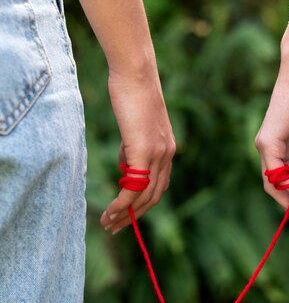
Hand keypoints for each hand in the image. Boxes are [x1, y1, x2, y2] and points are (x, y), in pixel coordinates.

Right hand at [100, 65, 175, 233]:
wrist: (135, 74)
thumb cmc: (132, 95)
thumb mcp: (135, 127)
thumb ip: (133, 148)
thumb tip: (125, 167)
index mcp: (168, 150)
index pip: (158, 187)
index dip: (142, 205)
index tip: (125, 216)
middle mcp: (167, 155)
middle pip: (153, 198)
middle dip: (133, 217)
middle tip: (114, 228)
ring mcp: (158, 154)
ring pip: (143, 197)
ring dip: (125, 215)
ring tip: (107, 224)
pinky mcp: (145, 151)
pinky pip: (134, 187)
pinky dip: (123, 204)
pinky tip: (111, 211)